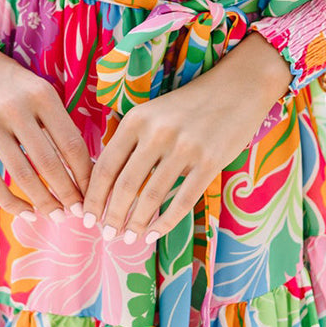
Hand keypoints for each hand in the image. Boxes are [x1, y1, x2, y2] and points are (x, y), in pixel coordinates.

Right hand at [0, 37, 91, 218]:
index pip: (72, 144)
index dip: (86, 174)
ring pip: (23, 176)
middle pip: (50, 164)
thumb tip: (83, 167)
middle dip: (69, 194)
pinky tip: (27, 213)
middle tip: (79, 212)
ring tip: (57, 215)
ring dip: (44, 203)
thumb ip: (56, 121)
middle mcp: (16, 109)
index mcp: (41, 94)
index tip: (94, 192)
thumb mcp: (37, 88)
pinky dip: (12, 203)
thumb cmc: (6, 80)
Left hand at [81, 31, 291, 241]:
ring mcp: (185, 148)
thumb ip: (132, 141)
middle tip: (108, 234)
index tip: (87, 217)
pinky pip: (182, 201)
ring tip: (129, 239)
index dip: (94, 197)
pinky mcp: (210, 162)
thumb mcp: (153, 113)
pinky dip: (165, 223)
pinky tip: (154, 234)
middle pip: (125, 185)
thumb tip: (108, 185)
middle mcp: (157, 133)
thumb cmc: (190, 105)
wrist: (238, 87)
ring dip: (136, 224)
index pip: (106, 166)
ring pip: (151, 197)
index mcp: (137, 119)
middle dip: (113, 216)